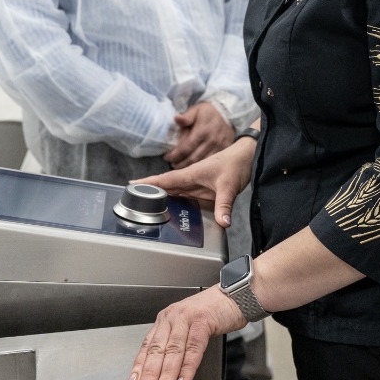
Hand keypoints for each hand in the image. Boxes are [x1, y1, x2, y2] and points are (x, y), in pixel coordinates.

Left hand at [128, 286, 244, 379]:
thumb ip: (177, 347)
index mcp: (166, 320)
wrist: (235, 295)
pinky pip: (193, 347)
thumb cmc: (212, 313)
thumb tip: (165, 374)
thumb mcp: (188, 328)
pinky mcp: (203, 320)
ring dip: (166, 374)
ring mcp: (187, 317)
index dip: (140, 366)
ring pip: (173, 350)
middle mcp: (172, 317)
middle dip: (149, 374)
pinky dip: (187, 367)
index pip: (147, 346)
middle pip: (157, 349)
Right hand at [135, 137, 254, 226]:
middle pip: (165, 187)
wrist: (247, 157)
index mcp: (191, 174)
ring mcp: (195, 184)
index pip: (165, 180)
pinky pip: (184, 195)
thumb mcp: (229, 186)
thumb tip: (222, 222)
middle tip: (131, 200)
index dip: (148, 183)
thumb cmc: (236, 164)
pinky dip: (174, 200)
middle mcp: (190, 179)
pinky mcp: (202, 189)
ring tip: (144, 207)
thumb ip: (224, 205)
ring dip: (160, 197)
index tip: (132, 185)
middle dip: (148, 192)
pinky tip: (169, 208)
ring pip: (173, 191)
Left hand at [164, 101, 235, 167]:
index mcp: (202, 131)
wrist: (227, 113)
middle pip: (193, 159)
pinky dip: (202, 168)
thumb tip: (176, 118)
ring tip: (180, 167)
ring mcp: (219, 147)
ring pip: (202, 164)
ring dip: (189, 168)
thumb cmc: (208, 112)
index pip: (185, 148)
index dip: (174, 155)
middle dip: (180, 164)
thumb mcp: (196, 110)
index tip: (167, 157)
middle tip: (172, 164)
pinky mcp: (224, 151)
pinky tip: (194, 168)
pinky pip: (212, 163)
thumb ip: (186, 117)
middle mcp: (211, 141)